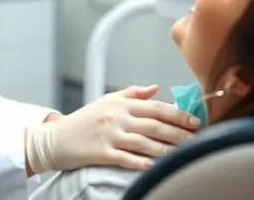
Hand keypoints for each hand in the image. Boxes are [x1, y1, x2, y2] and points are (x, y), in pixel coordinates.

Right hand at [24, 85, 198, 173]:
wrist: (56, 138)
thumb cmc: (83, 120)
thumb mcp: (107, 100)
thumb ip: (133, 93)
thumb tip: (156, 87)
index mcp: (121, 104)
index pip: (157, 107)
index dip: (179, 115)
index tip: (195, 122)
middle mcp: (118, 118)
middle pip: (156, 126)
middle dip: (180, 134)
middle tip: (197, 140)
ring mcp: (110, 135)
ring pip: (145, 143)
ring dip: (167, 150)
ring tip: (184, 155)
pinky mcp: (102, 152)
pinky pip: (126, 158)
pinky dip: (142, 162)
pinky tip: (155, 165)